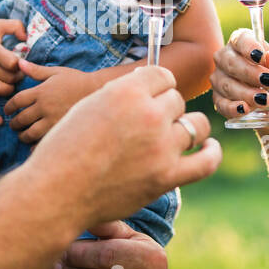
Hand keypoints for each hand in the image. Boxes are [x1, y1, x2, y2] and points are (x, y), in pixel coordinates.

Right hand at [0, 19, 26, 122]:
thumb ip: (16, 26)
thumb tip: (27, 38)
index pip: (11, 62)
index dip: (21, 65)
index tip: (23, 62)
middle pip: (8, 78)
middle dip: (18, 78)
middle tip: (21, 74)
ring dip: (10, 90)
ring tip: (13, 84)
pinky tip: (0, 121)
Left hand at [5, 60, 99, 143]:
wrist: (97, 91)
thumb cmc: (76, 80)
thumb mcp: (55, 72)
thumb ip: (35, 70)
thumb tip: (19, 63)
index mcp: (41, 92)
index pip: (17, 101)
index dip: (9, 107)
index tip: (7, 110)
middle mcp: (45, 107)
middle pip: (21, 119)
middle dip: (14, 123)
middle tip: (13, 124)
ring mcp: (53, 120)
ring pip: (29, 133)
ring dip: (22, 135)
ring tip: (22, 135)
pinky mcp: (61, 130)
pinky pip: (44, 142)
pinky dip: (36, 145)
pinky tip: (35, 144)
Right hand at [26, 66, 220, 231]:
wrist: (56, 193)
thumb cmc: (64, 151)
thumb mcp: (88, 107)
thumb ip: (121, 97)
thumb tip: (146, 89)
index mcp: (126, 91)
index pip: (162, 76)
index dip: (156, 87)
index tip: (151, 97)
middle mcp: (148, 114)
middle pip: (176, 100)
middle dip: (164, 110)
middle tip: (147, 126)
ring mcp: (161, 147)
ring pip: (195, 124)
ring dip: (187, 127)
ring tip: (177, 135)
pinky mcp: (167, 177)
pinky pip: (207, 161)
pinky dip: (212, 153)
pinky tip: (209, 149)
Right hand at [209, 28, 268, 119]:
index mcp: (244, 44)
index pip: (240, 39)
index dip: (248, 47)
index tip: (260, 56)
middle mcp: (227, 59)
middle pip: (229, 62)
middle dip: (248, 73)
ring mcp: (221, 80)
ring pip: (225, 84)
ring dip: (244, 92)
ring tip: (264, 100)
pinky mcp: (220, 100)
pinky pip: (221, 104)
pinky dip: (232, 107)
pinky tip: (244, 109)